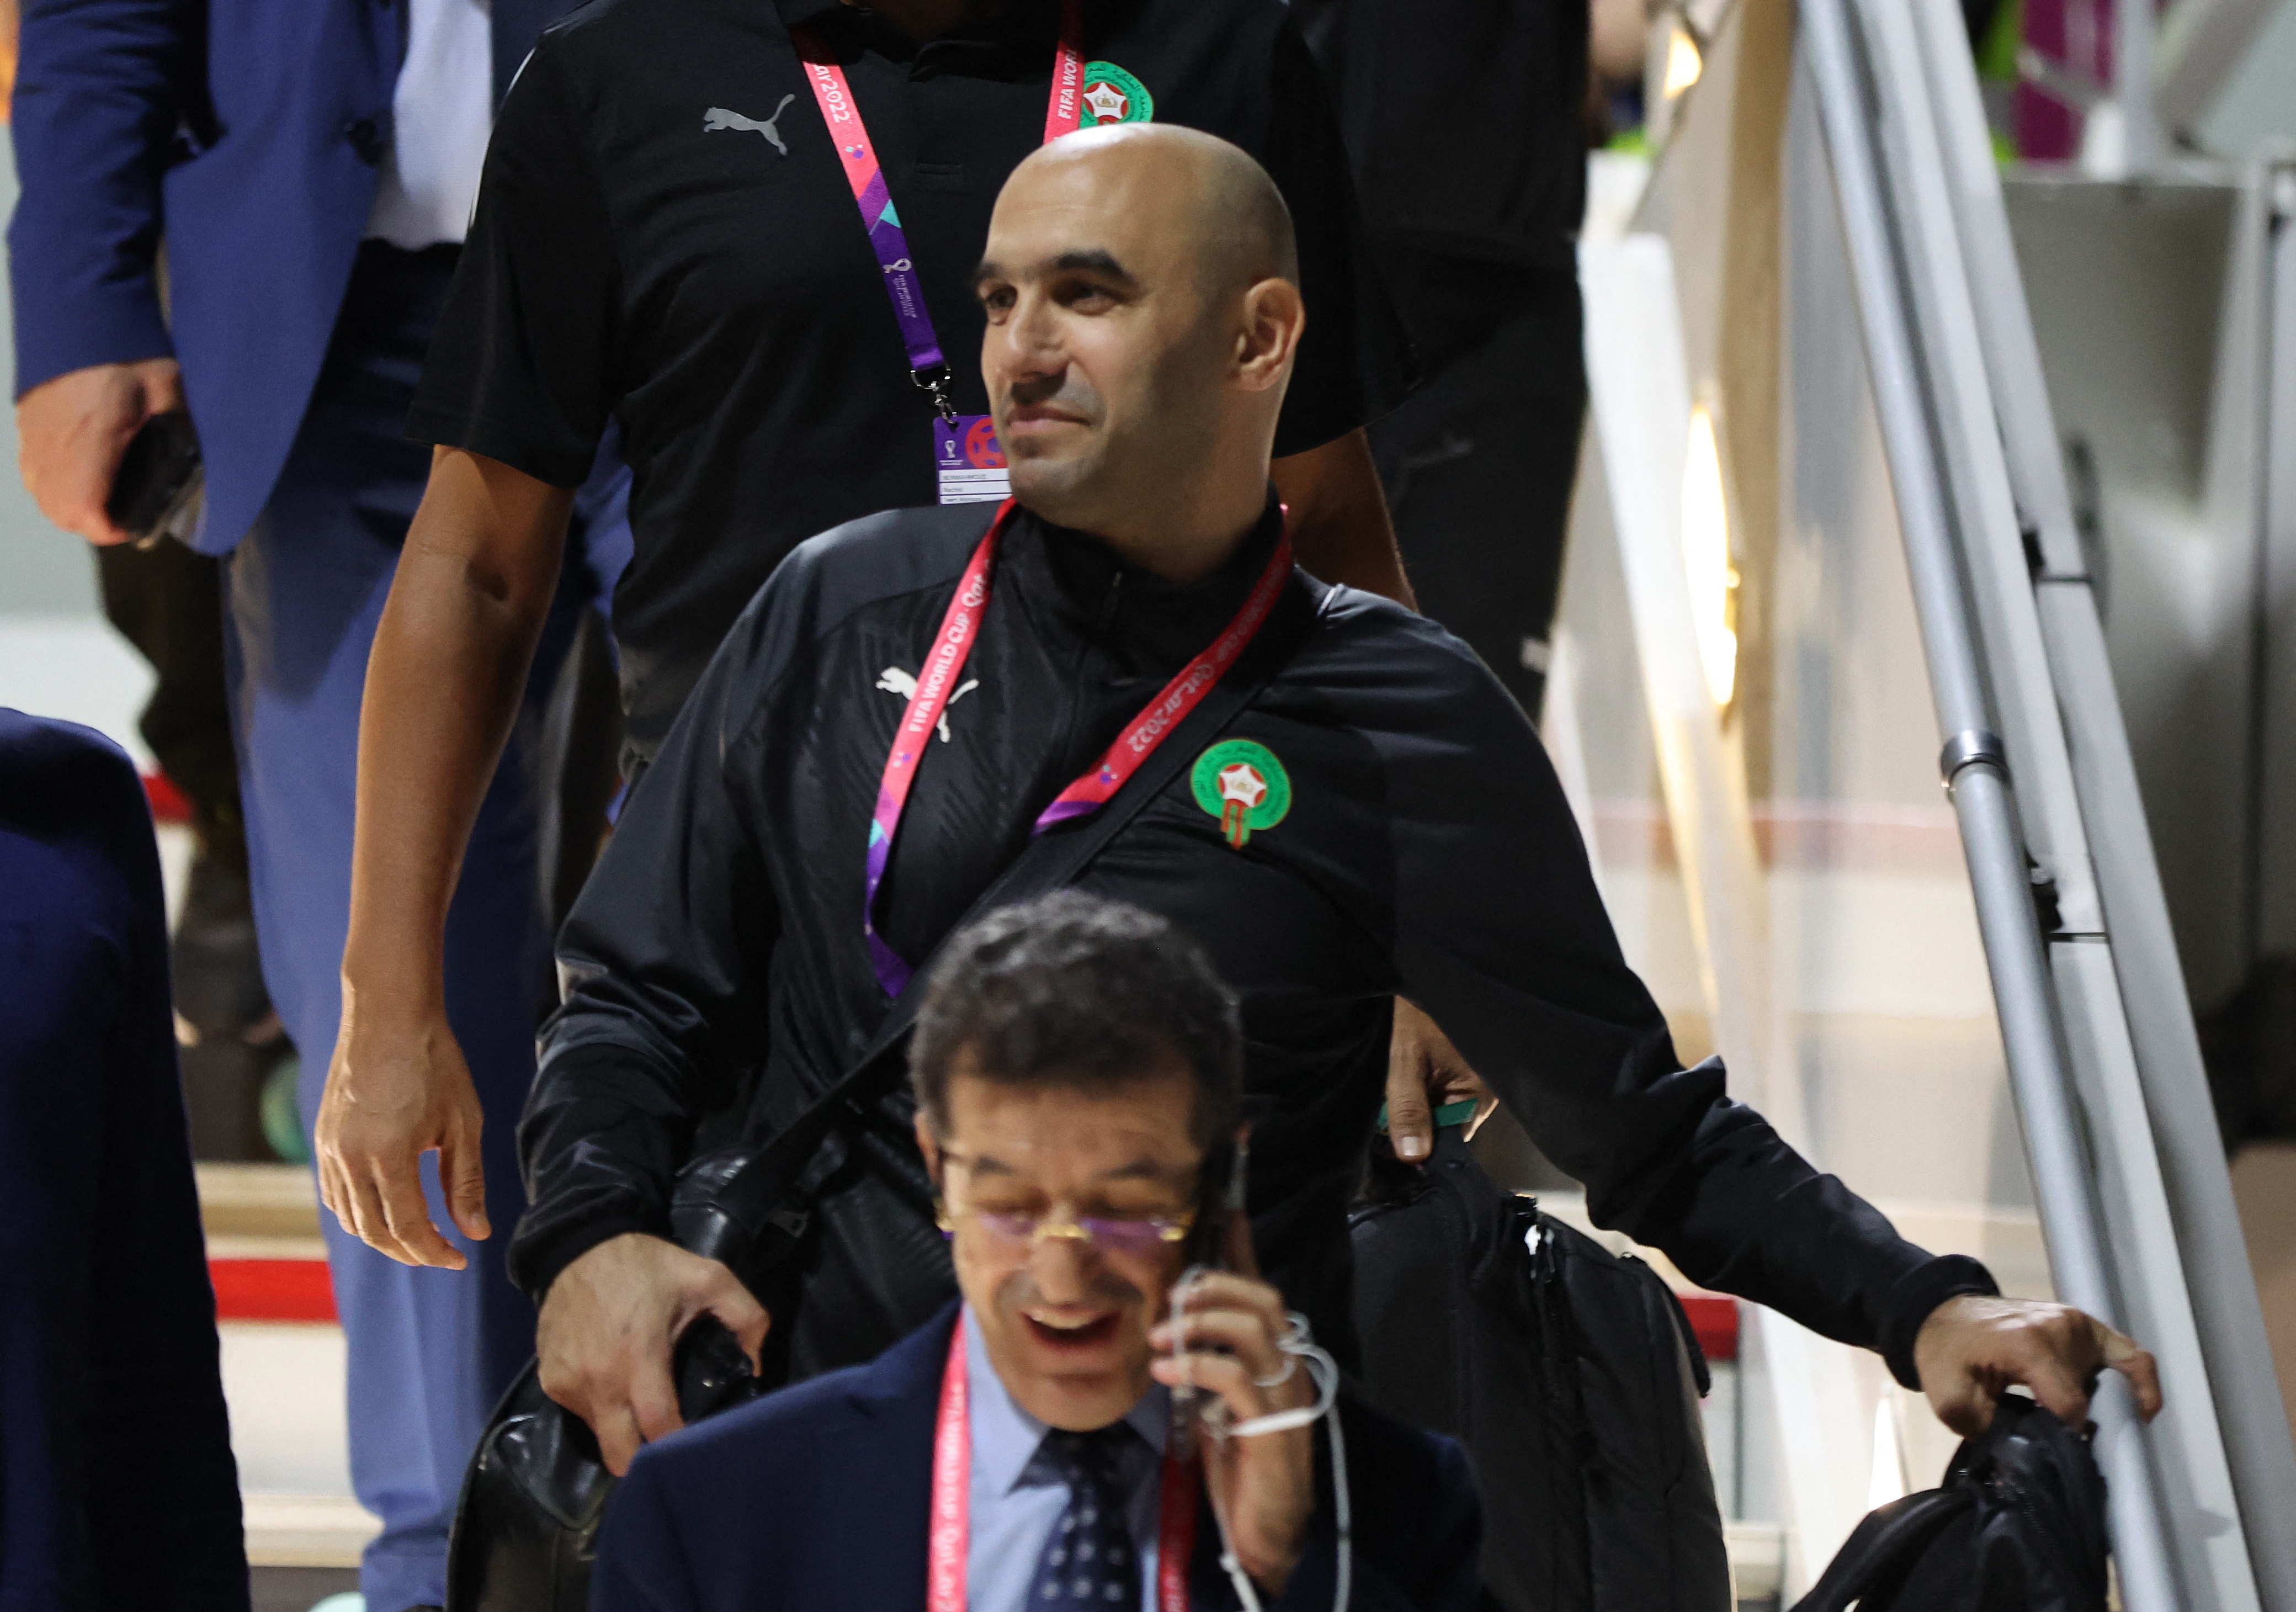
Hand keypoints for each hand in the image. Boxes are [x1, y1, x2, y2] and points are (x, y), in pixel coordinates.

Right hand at [17, 358, 183, 544]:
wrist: (82, 311)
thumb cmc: (129, 352)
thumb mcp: (167, 393)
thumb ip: (178, 434)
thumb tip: (189, 468)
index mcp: (93, 438)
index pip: (86, 511)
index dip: (111, 530)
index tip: (135, 526)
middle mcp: (54, 443)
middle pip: (61, 512)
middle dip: (92, 523)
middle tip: (125, 514)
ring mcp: (34, 435)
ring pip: (42, 495)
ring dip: (71, 506)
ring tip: (105, 497)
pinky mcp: (26, 424)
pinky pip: (32, 471)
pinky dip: (53, 484)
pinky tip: (81, 472)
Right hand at [315, 989, 488, 1268]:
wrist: (388, 1015)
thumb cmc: (434, 1064)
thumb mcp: (463, 1123)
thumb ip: (466, 1182)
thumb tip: (477, 1233)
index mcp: (386, 1155)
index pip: (407, 1227)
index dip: (435, 1251)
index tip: (460, 1258)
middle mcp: (348, 1158)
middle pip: (375, 1231)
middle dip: (410, 1251)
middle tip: (442, 1253)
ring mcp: (328, 1149)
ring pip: (350, 1217)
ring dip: (383, 1237)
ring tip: (419, 1238)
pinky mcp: (321, 1139)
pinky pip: (335, 1194)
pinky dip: (359, 1213)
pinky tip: (385, 1211)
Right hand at [537, 1232, 771, 1476]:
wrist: (580, 1246)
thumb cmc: (647, 1266)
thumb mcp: (709, 1277)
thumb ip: (746, 1318)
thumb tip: (755, 1366)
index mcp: (639, 1353)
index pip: (657, 1425)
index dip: (679, 1445)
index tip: (698, 1450)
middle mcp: (599, 1377)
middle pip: (619, 1454)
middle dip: (645, 1463)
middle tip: (668, 1449)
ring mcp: (569, 1383)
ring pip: (600, 1435)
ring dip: (622, 1431)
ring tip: (641, 1405)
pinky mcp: (550, 1381)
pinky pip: (580, 1413)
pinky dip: (599, 1409)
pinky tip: (614, 1382)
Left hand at [1147, 1207, 1316, 1594]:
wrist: (1264, 1536)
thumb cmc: (1239, 1469)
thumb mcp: (1217, 1403)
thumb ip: (1208, 1363)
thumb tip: (1174, 1325)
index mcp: (1279, 1359)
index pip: (1262, 1289)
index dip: (1242, 1247)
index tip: (1224, 1205)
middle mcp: (1292, 1368)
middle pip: (1261, 1298)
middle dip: (1212, 1286)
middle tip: (1170, 1299)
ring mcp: (1287, 1396)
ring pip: (1252, 1327)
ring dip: (1199, 1323)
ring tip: (1160, 1338)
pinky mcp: (1273, 1426)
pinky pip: (1235, 1376)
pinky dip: (1195, 1364)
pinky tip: (1165, 1371)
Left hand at [1384, 998, 1495, 1161]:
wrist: (1424, 968)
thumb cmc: (1418, 1010)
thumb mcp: (1406, 1059)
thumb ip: (1409, 1108)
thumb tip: (1413, 1157)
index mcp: (1477, 1094)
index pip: (1451, 1143)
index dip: (1419, 1151)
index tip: (1387, 1155)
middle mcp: (1479, 1091)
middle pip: (1443, 1129)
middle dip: (1412, 1131)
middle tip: (1378, 1128)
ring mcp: (1469, 1079)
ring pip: (1436, 1112)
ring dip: (1410, 1112)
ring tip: (1384, 1105)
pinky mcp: (1456, 1067)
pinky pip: (1436, 1093)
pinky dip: (1415, 1094)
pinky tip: (1396, 1087)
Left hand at [1914, 1293, 2162, 1436]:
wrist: (1943, 1313)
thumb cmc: (1945, 1354)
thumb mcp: (1949, 1396)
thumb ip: (1984, 1430)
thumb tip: (2020, 1459)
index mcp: (2028, 1345)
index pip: (2070, 1406)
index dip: (2066, 1437)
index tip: (2054, 1452)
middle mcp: (2062, 1330)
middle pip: (2094, 1395)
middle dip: (2090, 1426)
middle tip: (2078, 1449)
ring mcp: (2079, 1324)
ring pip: (2118, 1375)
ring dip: (2115, 1407)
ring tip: (2105, 1434)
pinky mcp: (2087, 1325)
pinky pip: (2129, 1353)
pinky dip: (2140, 1381)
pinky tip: (2144, 1410)